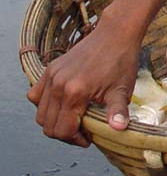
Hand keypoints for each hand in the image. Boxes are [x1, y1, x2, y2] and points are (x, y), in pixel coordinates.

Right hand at [27, 16, 141, 146]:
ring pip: (40, 113)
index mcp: (75, 93)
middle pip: (48, 125)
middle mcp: (58, 85)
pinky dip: (44, 105)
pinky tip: (62, 105)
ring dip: (54, 122)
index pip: (62, 130)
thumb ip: (117, 112)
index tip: (88, 139)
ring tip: (73, 120)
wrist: (116, 34)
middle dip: (64, 134)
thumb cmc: (121, 61)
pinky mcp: (50, 69)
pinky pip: (35, 95)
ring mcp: (52, 76)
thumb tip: (119, 129)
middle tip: (82, 132)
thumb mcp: (122, 89)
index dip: (75, 140)